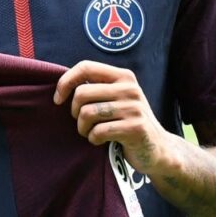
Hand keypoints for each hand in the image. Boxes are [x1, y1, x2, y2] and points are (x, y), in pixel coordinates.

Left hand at [54, 60, 175, 175]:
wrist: (157, 150)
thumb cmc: (127, 121)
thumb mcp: (116, 98)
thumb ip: (96, 87)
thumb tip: (61, 85)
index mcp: (123, 76)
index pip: (85, 67)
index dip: (65, 82)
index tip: (57, 99)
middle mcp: (130, 88)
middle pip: (81, 93)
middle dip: (74, 111)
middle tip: (81, 122)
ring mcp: (134, 108)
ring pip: (87, 113)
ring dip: (82, 128)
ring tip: (90, 132)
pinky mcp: (135, 128)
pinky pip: (98, 131)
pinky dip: (93, 138)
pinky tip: (100, 141)